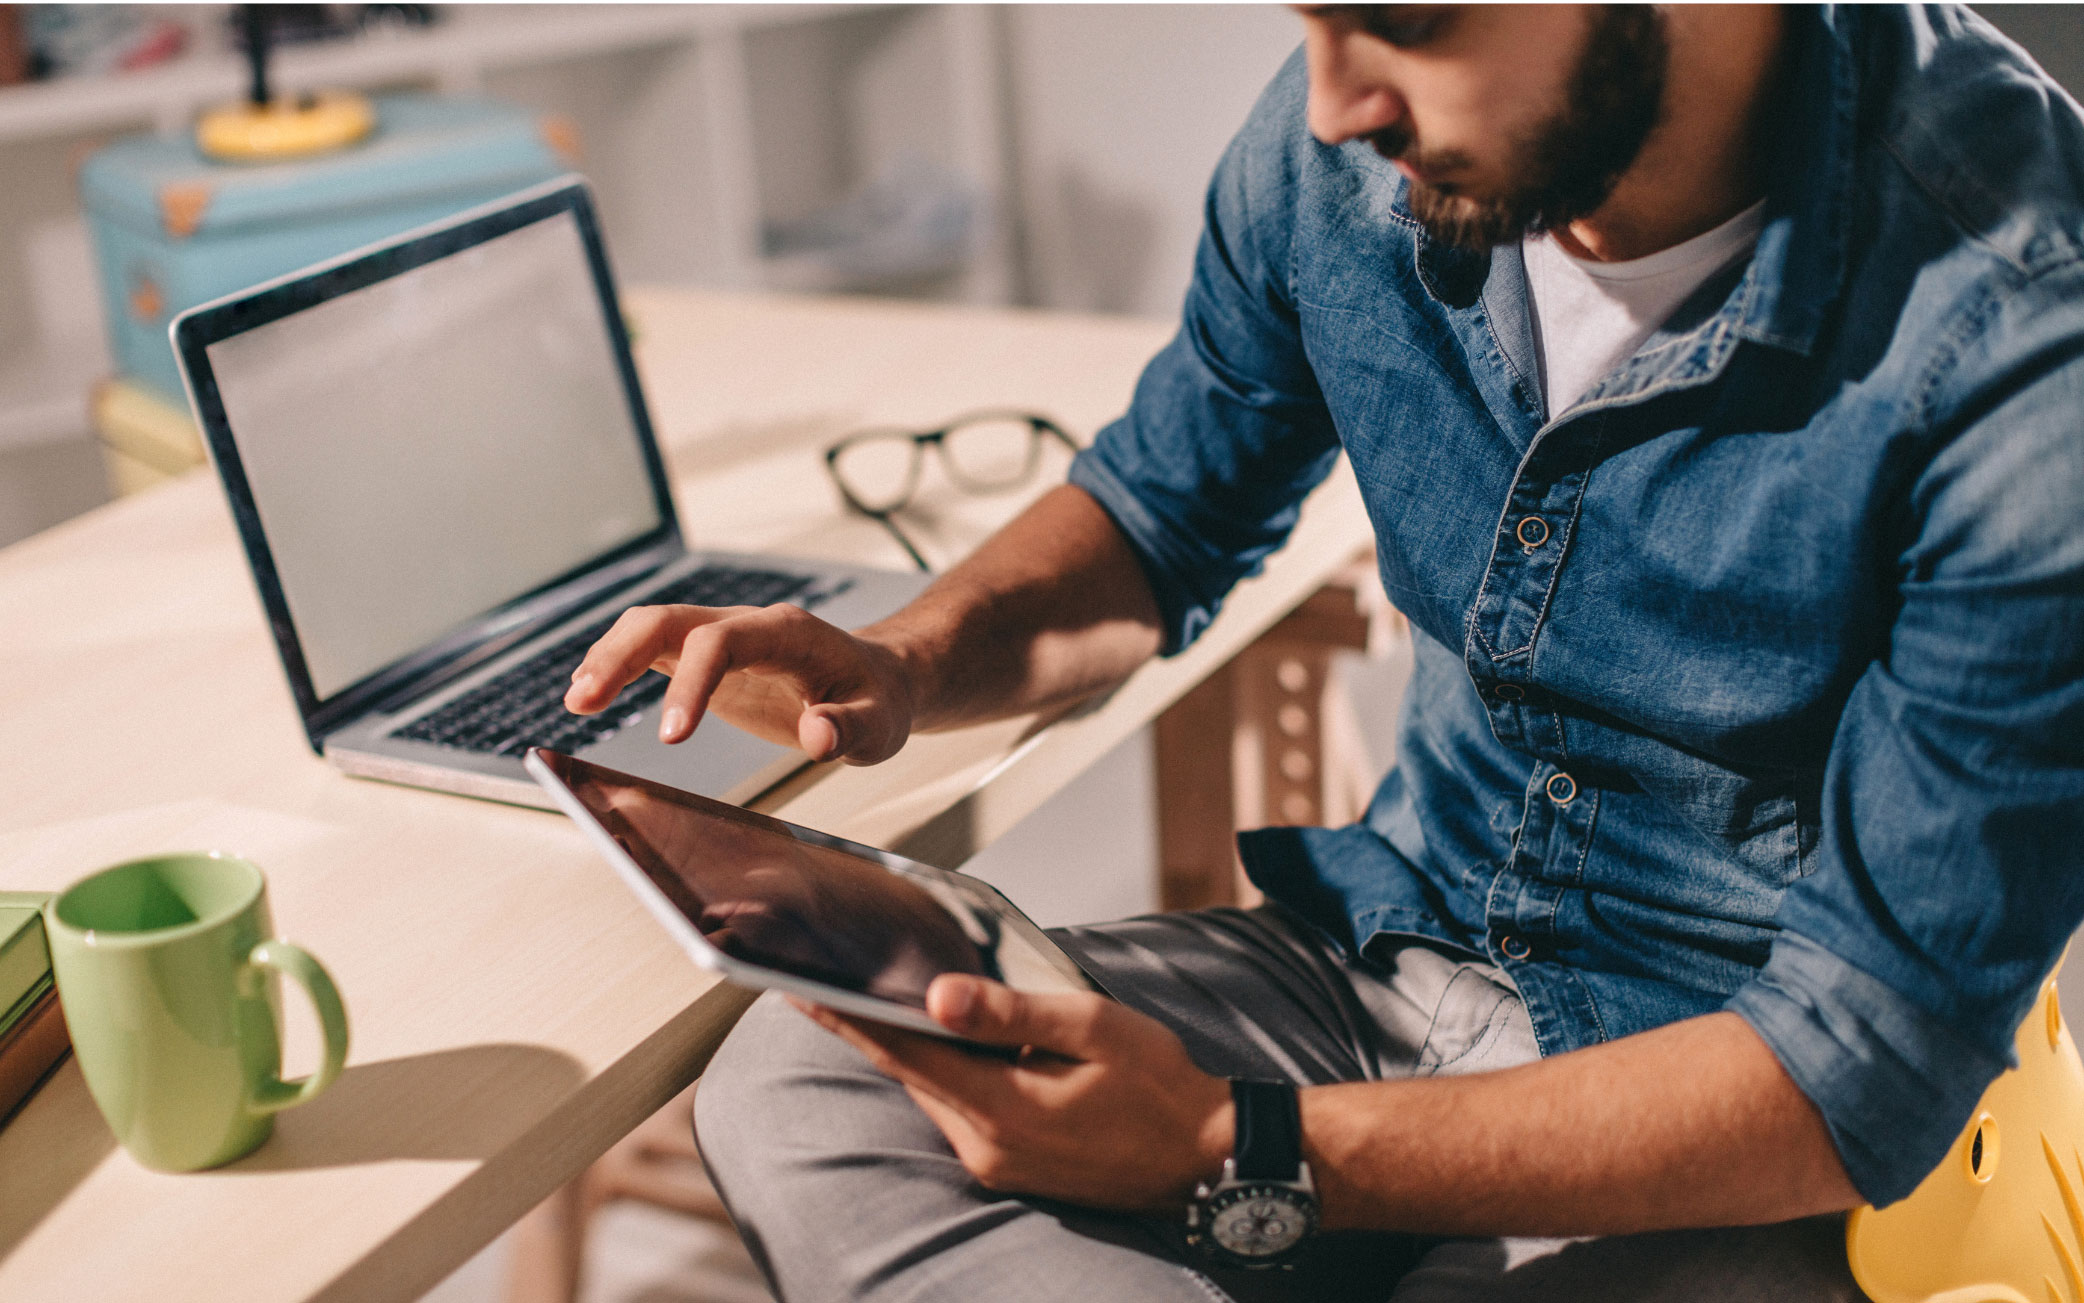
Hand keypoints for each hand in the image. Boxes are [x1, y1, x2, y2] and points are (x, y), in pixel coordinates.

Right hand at [564, 603, 914, 762]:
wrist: (879, 678)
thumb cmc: (877, 699)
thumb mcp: (879, 724)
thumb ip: (849, 729)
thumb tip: (817, 737)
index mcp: (786, 632)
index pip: (722, 642)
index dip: (690, 684)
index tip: (671, 738)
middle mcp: (746, 624)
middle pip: (669, 619)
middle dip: (621, 654)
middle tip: (582, 702)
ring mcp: (723, 635)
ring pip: (652, 626)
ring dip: (609, 657)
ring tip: (575, 702)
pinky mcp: (708, 657)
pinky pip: (655, 648)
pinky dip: (618, 665)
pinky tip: (588, 696)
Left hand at [794, 975, 1232, 1211]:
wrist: (1211, 1158)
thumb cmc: (1163, 1085)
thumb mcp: (1094, 1028)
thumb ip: (1012, 1012)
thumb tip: (936, 996)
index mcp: (1002, 1109)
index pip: (902, 1054)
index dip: (845, 1018)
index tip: (794, 988)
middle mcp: (987, 1147)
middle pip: (910, 1074)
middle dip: (868, 1026)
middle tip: (824, 975)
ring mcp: (998, 1166)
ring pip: (934, 1093)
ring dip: (911, 1049)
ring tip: (876, 996)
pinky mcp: (1012, 1170)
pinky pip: (961, 1112)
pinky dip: (945, 1074)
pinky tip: (944, 1041)